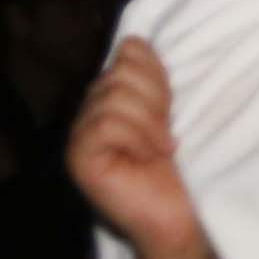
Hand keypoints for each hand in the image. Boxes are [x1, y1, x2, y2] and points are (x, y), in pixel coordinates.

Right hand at [67, 39, 213, 258]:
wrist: (179, 214)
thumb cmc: (180, 166)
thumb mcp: (168, 112)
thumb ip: (151, 78)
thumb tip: (134, 43)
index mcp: (111, 97)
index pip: (128, 53)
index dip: (157, 76)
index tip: (171, 109)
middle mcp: (89, 112)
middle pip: (121, 73)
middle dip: (155, 103)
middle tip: (165, 137)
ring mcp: (79, 135)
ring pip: (114, 98)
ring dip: (149, 125)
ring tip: (159, 150)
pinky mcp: (78, 157)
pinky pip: (105, 125)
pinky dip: (136, 139)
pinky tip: (146, 159)